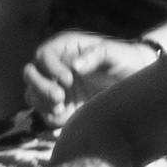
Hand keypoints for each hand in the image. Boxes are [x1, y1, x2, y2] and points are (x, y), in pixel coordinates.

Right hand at [22, 31, 156, 117]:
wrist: (136, 83)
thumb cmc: (124, 60)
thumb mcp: (114, 54)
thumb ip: (95, 55)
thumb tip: (74, 65)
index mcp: (64, 48)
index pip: (43, 55)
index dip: (50, 68)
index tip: (69, 80)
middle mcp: (55, 67)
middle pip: (30, 74)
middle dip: (41, 86)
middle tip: (60, 97)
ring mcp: (56, 87)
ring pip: (32, 94)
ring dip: (41, 102)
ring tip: (60, 108)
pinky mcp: (61, 107)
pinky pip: (44, 113)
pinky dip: (48, 116)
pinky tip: (63, 117)